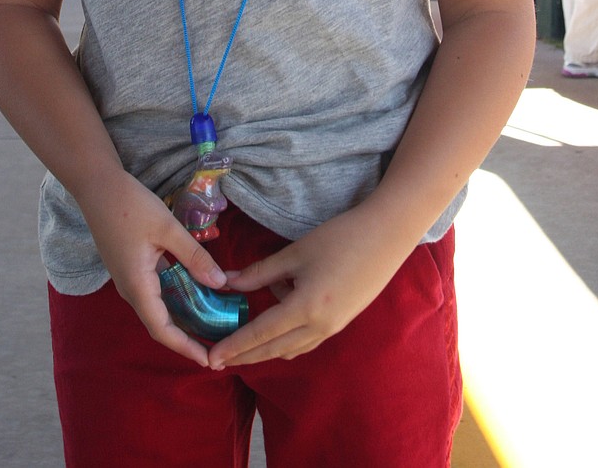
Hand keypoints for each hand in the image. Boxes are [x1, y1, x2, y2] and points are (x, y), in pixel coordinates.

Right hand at [81, 169, 229, 366]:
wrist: (97, 186)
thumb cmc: (130, 205)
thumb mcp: (168, 228)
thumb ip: (194, 257)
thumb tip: (220, 284)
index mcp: (137, 285)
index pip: (163, 330)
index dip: (186, 348)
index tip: (210, 361)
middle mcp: (130, 289)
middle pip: (160, 324)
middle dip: (188, 338)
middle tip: (217, 345)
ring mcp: (127, 279)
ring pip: (157, 309)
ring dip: (182, 319)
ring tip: (211, 323)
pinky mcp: (129, 268)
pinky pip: (154, 293)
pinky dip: (175, 299)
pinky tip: (194, 292)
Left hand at [207, 206, 406, 368]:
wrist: (386, 236)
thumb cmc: (340, 238)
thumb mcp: (295, 253)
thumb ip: (260, 272)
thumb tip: (228, 282)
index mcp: (305, 309)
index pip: (260, 335)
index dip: (234, 346)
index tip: (211, 358)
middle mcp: (319, 327)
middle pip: (273, 350)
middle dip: (244, 356)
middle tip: (218, 360)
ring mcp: (333, 328)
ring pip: (290, 348)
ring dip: (265, 348)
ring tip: (242, 340)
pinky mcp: (341, 322)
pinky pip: (306, 340)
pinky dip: (286, 336)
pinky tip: (279, 313)